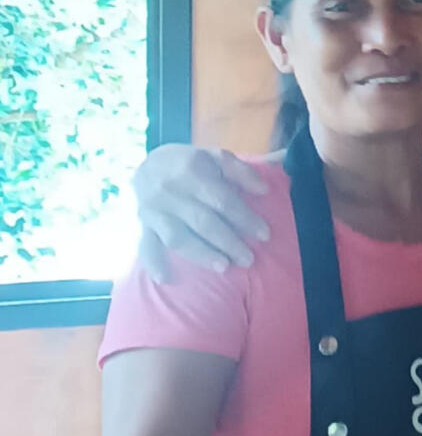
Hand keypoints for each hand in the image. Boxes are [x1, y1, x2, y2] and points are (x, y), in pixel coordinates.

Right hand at [135, 145, 270, 281]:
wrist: (148, 163)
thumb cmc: (191, 163)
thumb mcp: (217, 157)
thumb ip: (242, 172)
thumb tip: (264, 191)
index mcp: (193, 172)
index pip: (223, 201)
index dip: (245, 218)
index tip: (265, 235)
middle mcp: (171, 192)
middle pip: (203, 222)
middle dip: (228, 242)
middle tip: (248, 259)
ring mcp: (154, 210)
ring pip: (178, 237)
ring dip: (200, 254)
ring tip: (224, 267)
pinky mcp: (143, 223)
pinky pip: (145, 244)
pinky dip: (153, 262)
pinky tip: (164, 278)